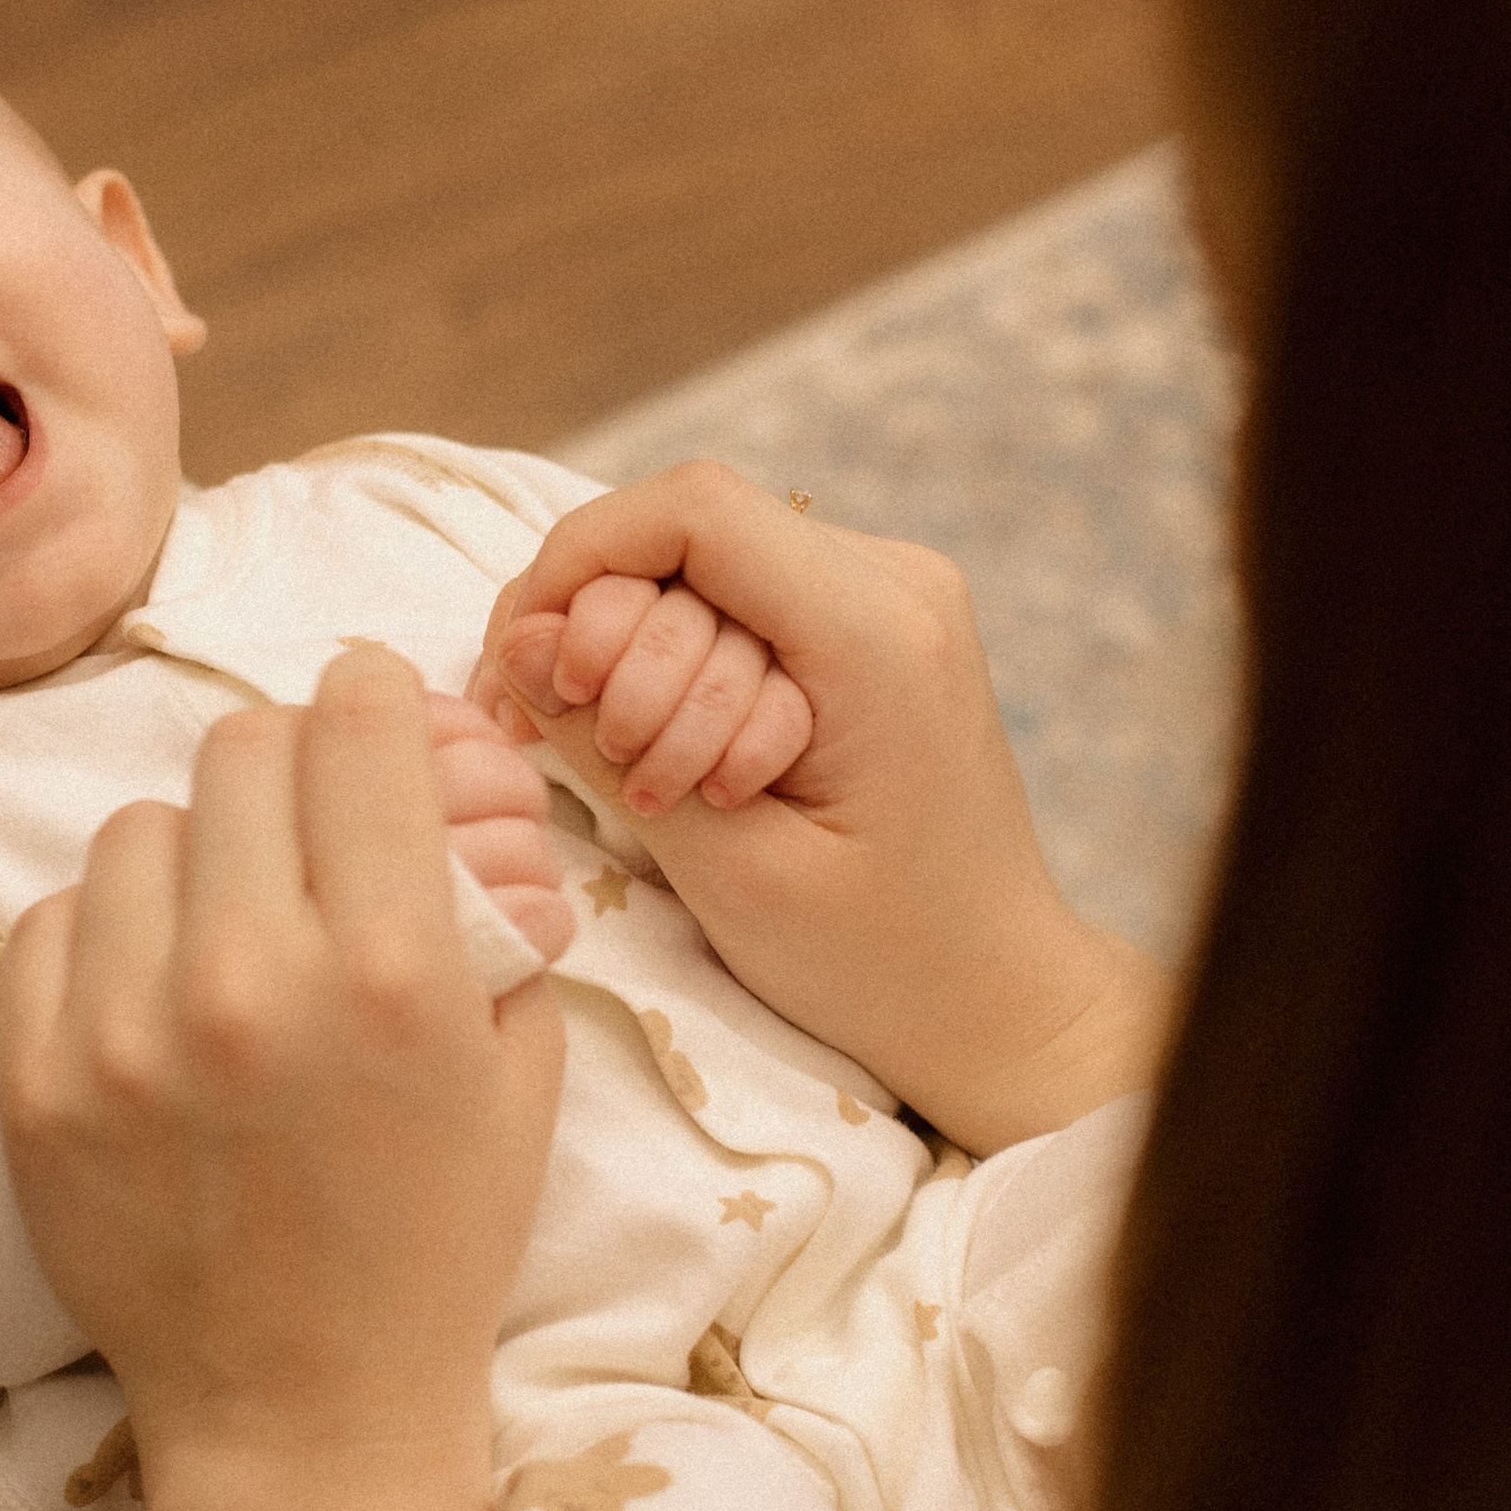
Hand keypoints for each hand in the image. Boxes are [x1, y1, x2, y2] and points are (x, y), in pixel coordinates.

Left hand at [0, 645, 566, 1485]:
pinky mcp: (33, 1081)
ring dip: (197, 855)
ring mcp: (123, 1030)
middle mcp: (247, 978)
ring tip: (229, 926)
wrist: (304, 1413)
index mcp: (388, 967)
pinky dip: (109, 936)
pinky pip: (54, 919)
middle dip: (293, 770)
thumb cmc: (435, 1242)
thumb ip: (493, 905)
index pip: (355, 722)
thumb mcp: (517, 1067)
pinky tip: (156, 994)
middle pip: (243, 749)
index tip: (372, 722)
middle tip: (308, 825)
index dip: (375, 702)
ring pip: (141, 826)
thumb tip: (454, 782)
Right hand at [472, 465, 1167, 1154]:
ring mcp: (884, 596)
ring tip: (660, 792)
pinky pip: (731, 608)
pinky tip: (674, 769)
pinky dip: (678, 679)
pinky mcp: (861, 626)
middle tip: (612, 773)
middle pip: (684, 544)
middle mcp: (893, 583)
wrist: (995, 999)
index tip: (522, 666)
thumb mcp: (731, 869)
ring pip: (695, 575)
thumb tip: (515, 642)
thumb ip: (609, 745)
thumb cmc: (880, 962)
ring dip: (644, 678)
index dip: (578, 562)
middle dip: (611, 650)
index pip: (695, 510)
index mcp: (881, 633)